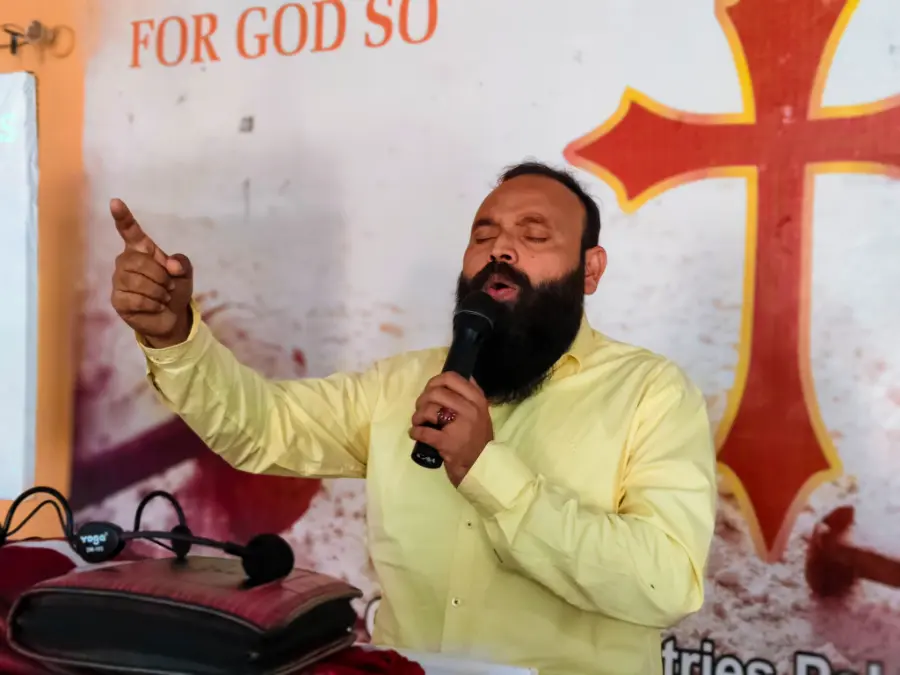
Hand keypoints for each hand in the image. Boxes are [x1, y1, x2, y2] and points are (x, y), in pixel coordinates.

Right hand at [109, 198, 193, 346]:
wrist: (172, 317)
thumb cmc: (174, 290)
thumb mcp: (185, 273)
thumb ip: (182, 263)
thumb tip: (171, 265)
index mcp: (141, 250)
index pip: (129, 231)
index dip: (123, 217)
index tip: (115, 202)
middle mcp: (126, 262)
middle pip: (138, 262)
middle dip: (160, 276)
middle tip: (169, 286)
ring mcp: (119, 281)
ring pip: (136, 281)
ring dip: (158, 292)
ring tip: (164, 297)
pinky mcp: (118, 300)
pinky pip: (135, 299)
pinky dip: (152, 304)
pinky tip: (156, 306)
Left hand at [409, 372, 493, 485]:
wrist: (481, 467)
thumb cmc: (478, 439)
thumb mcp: (481, 413)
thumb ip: (471, 395)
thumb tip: (454, 377)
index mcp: (477, 400)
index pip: (452, 378)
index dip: (435, 381)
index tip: (430, 390)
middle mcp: (470, 410)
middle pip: (437, 392)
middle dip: (423, 399)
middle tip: (421, 408)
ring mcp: (459, 426)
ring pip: (429, 409)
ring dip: (417, 415)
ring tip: (418, 422)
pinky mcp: (447, 443)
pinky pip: (424, 432)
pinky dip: (415, 431)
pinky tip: (415, 433)